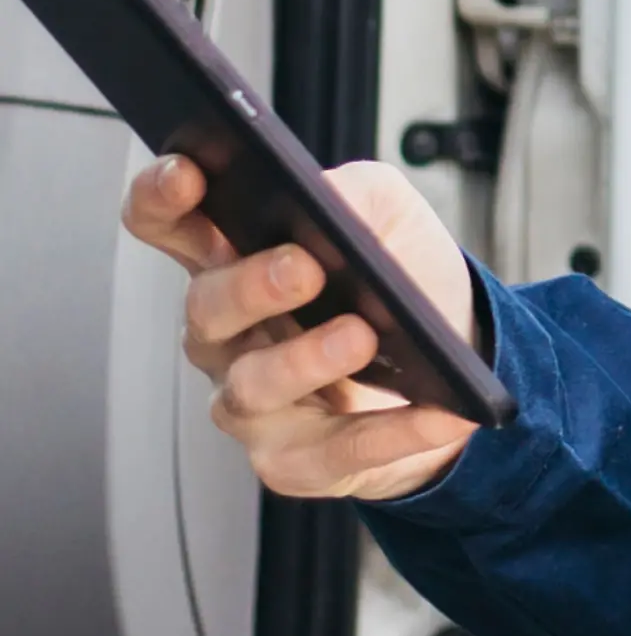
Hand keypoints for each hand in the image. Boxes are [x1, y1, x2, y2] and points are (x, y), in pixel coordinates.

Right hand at [121, 155, 479, 500]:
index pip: (170, 225)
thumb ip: (358, 194)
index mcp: (235, 259)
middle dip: (251, 286)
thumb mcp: (391, 214)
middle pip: (208, 307)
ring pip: (255, 385)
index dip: (164, 200)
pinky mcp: (296, 459)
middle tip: (303, 267)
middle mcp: (228, 333)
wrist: (461, 356)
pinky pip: (339, 451)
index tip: (189, 176)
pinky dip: (395, 432)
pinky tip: (440, 413)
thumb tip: (332, 199)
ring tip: (362, 336)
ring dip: (310, 360)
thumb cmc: (405, 279)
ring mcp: (253, 400)